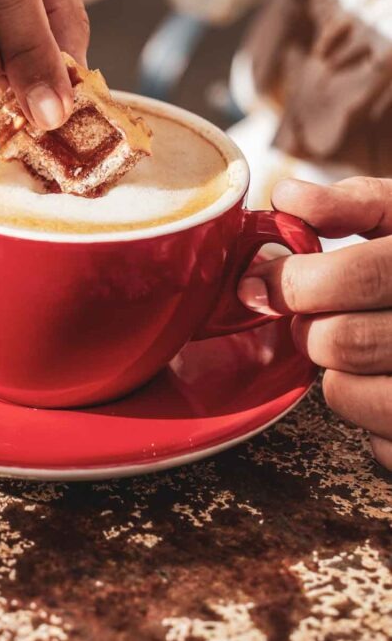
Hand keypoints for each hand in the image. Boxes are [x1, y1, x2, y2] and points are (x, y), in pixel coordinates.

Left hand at [238, 177, 391, 468]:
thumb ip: (359, 203)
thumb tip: (291, 200)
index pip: (359, 277)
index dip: (295, 281)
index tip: (261, 282)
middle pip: (342, 340)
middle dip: (308, 325)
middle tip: (315, 313)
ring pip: (347, 393)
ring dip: (333, 370)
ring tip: (356, 344)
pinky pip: (377, 441)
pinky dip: (366, 413)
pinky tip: (386, 379)